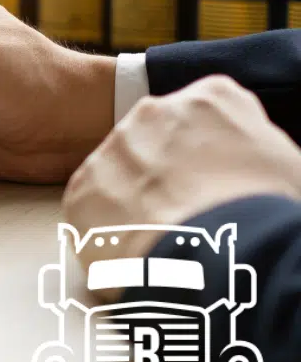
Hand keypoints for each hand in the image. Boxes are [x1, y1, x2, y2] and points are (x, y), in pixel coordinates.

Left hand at [64, 74, 300, 297]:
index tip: (217, 181)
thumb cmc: (266, 216)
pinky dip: (107, 231)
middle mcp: (152, 113)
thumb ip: (248, 147)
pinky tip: (134, 252)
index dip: (210, 153)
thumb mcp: (283, 165)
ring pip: (118, 173)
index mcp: (210, 99)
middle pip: (154, 140)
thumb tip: (240, 163)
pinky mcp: (80, 192)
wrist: (221, 261)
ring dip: (134, 200)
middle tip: (187, 213)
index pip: (204, 115)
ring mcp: (111, 150)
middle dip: (165, 173)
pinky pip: (90, 209)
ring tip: (161, 239)